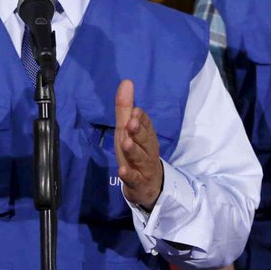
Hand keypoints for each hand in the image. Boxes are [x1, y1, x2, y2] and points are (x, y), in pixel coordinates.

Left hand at [113, 79, 164, 209]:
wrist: (148, 187)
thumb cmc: (136, 153)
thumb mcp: (128, 131)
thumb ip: (126, 108)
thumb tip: (126, 81)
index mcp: (146, 137)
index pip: (146, 126)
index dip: (141, 119)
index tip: (136, 110)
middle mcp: (147, 150)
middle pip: (145, 140)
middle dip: (139, 131)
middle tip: (132, 122)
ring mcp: (144, 168)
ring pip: (140, 158)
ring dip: (134, 150)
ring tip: (126, 142)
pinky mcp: (138, 183)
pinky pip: (134, 179)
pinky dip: (129, 176)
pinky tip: (122, 171)